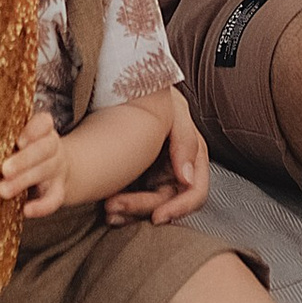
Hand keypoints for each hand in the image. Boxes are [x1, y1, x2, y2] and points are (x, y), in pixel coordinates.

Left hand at [0, 107, 70, 217]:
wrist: (48, 171)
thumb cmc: (19, 151)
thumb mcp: (13, 140)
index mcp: (41, 129)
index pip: (44, 123)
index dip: (33, 130)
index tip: (18, 141)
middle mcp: (52, 146)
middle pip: (46, 148)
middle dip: (24, 160)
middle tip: (4, 170)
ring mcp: (57, 168)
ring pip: (47, 171)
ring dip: (24, 181)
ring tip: (2, 191)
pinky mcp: (58, 189)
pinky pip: (55, 198)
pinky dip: (42, 206)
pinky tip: (26, 211)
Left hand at [103, 87, 208, 224]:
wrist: (106, 87)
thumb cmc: (142, 94)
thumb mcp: (170, 111)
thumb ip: (186, 141)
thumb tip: (188, 179)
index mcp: (188, 151)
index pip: (195, 190)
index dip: (180, 207)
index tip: (158, 215)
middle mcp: (174, 164)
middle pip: (167, 202)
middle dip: (142, 207)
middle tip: (113, 206)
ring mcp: (153, 173)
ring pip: (148, 207)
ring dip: (129, 211)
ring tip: (107, 207)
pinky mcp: (133, 178)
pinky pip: (132, 203)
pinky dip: (122, 208)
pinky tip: (107, 208)